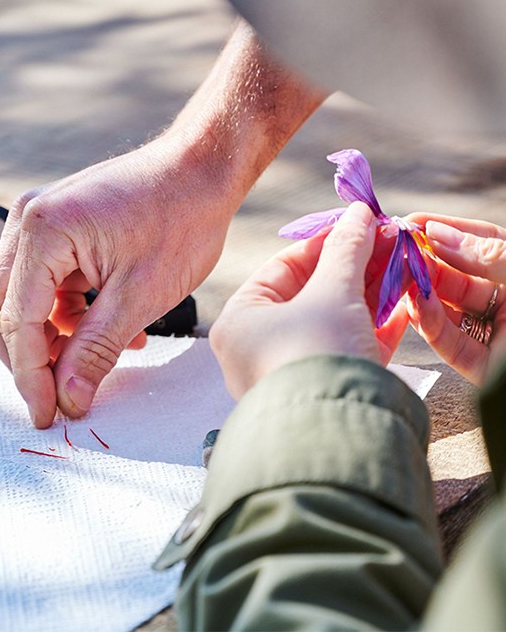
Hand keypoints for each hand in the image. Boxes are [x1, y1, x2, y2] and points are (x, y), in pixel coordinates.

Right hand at [0, 22, 325, 427]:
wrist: (203, 168)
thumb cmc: (182, 219)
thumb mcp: (141, 296)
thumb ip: (96, 350)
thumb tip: (69, 399)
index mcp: (41, 232)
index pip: (16, 323)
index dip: (30, 377)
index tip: (49, 415)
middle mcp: (27, 221)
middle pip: (0, 309)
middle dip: (29, 359)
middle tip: (62, 395)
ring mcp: (40, 220)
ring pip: (23, 299)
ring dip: (54, 339)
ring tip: (100, 360)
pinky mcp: (59, 227)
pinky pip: (47, 283)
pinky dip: (70, 315)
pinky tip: (110, 331)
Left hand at [209, 202, 408, 399]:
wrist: (338, 430)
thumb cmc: (318, 351)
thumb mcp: (333, 292)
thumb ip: (346, 249)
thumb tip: (358, 213)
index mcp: (240, 320)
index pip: (282, 268)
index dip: (324, 242)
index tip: (357, 224)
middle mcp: (257, 348)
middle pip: (310, 294)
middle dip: (352, 267)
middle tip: (386, 242)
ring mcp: (290, 371)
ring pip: (332, 321)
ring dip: (368, 294)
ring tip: (399, 267)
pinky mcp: (323, 391)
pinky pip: (345, 350)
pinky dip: (372, 328)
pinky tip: (402, 307)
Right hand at [406, 213, 505, 383]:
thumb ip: (486, 254)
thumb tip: (436, 233)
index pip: (479, 242)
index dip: (446, 230)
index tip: (413, 223)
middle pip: (456, 276)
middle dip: (427, 262)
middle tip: (398, 252)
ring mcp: (495, 334)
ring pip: (447, 310)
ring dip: (422, 293)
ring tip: (400, 277)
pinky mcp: (483, 367)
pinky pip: (451, 344)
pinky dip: (431, 324)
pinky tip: (417, 305)